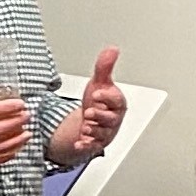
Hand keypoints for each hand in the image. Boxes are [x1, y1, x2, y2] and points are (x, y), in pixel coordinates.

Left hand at [49, 48, 127, 169]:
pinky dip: (86, 146)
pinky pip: (93, 146)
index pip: (116, 101)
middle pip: (110, 120)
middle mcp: (113, 119)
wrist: (91, 117)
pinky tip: (79, 144)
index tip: (97, 93)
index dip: (107, 98)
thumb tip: (112, 49)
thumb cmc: (98, 100)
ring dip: (93, 131)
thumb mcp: (99, 82)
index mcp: (116, 103)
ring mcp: (105, 131)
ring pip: (102, 134)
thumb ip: (104, 67)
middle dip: (100, 116)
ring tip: (86, 126)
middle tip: (90, 112)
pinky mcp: (96, 142)